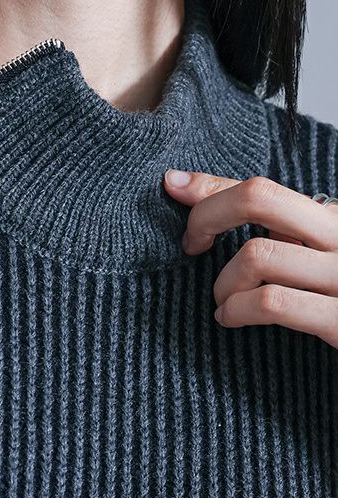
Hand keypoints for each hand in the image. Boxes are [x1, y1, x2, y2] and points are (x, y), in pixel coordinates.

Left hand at [163, 169, 337, 349]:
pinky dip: (237, 309)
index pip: (261, 187)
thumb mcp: (306, 248)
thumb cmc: (335, 292)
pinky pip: (274, 302)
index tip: (178, 202)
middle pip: (259, 198)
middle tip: (192, 245)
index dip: (209, 193)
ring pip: (258, 256)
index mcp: (333, 218)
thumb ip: (254, 214)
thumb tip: (176, 180)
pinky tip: (231, 317)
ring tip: (223, 299)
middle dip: (207, 216)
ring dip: (224, 282)